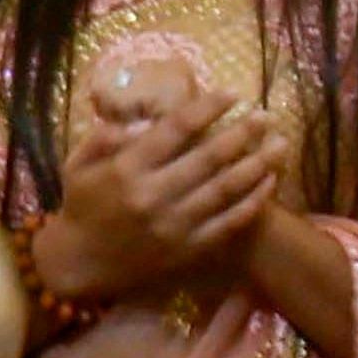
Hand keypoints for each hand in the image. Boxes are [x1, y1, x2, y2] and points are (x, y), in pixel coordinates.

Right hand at [38, 83, 284, 306]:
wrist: (81, 264)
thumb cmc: (80, 207)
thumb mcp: (77, 165)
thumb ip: (102, 138)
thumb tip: (137, 119)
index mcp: (126, 169)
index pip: (175, 130)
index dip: (207, 109)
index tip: (231, 93)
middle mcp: (153, 194)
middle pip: (209, 157)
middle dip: (242, 132)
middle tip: (266, 115)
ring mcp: (174, 224)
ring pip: (226, 189)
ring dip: (258, 163)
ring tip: (281, 144)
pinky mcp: (188, 248)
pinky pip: (229, 222)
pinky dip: (253, 201)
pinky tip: (270, 182)